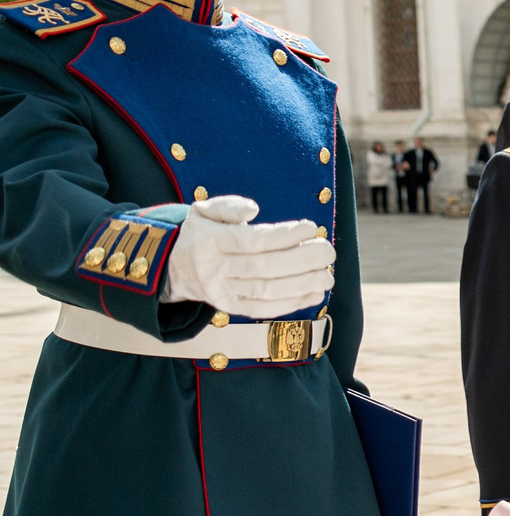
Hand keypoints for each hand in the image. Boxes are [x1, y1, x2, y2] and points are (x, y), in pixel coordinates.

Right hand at [162, 195, 335, 317]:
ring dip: (303, 284)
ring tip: (327, 275)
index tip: (311, 227)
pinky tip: (315, 294)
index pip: (253, 241)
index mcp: (209, 242)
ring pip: (267, 291)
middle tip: (328, 252)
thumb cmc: (201, 234)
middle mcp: (215, 269)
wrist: (174, 268)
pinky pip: (264, 309)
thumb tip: (253, 210)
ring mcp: (222, 292)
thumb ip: (228, 206)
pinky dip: (293, 303)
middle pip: (264, 267)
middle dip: (302, 260)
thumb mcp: (203, 211)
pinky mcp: (231, 308)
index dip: (285, 236)